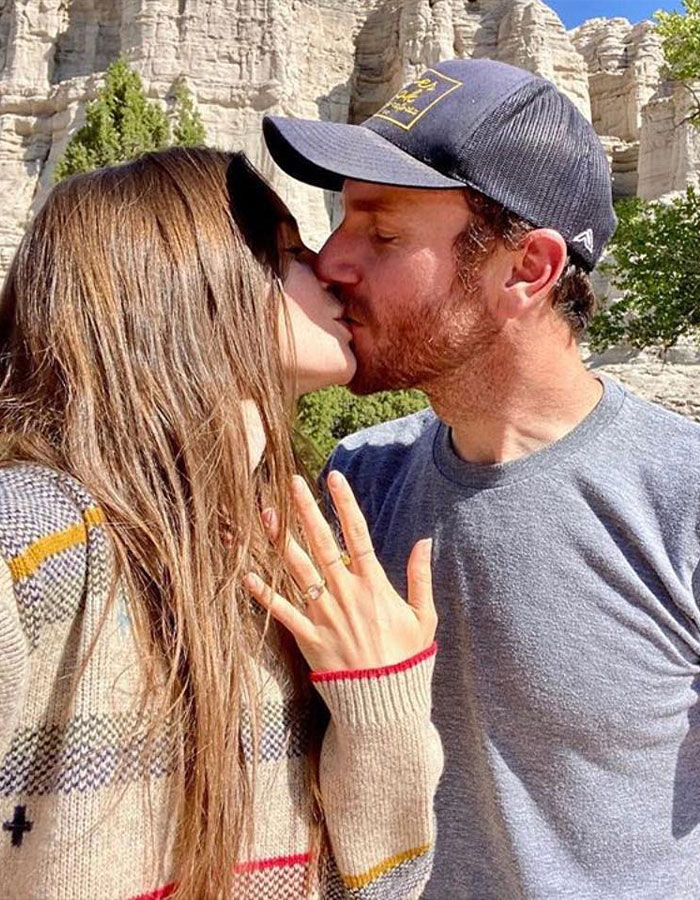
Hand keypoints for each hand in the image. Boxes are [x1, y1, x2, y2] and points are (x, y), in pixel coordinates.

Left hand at [244, 471, 436, 672]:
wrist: (384, 704)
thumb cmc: (406, 659)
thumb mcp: (424, 617)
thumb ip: (420, 576)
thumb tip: (423, 541)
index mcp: (373, 585)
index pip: (358, 533)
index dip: (345, 503)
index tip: (333, 477)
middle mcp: (345, 593)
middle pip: (321, 542)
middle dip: (304, 510)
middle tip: (289, 483)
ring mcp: (324, 614)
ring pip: (297, 569)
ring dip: (279, 539)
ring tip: (265, 513)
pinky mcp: (307, 637)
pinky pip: (282, 611)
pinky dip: (263, 593)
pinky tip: (246, 573)